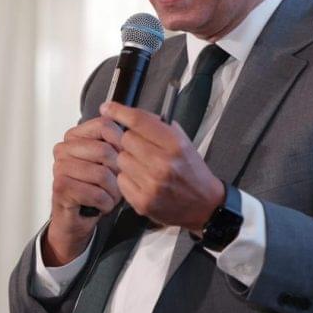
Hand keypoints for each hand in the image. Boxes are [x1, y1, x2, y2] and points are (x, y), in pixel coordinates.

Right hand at [43, 117, 123, 266]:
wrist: (76, 219)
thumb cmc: (95, 189)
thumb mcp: (111, 162)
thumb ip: (119, 143)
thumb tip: (141, 126)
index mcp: (75, 136)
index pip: (104, 126)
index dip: (122, 143)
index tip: (123, 158)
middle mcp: (64, 148)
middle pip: (105, 151)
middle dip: (118, 173)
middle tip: (115, 184)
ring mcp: (60, 167)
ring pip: (102, 174)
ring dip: (113, 191)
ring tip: (108, 195)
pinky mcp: (61, 187)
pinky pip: (96, 193)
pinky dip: (105, 203)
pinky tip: (100, 205)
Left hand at [100, 101, 224, 233]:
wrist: (204, 204)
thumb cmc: (192, 171)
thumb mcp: (184, 142)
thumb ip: (159, 127)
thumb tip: (128, 115)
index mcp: (175, 145)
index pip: (139, 121)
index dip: (119, 111)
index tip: (108, 107)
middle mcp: (163, 164)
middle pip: (126, 139)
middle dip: (131, 141)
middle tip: (143, 148)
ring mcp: (152, 185)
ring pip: (121, 160)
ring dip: (129, 160)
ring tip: (145, 167)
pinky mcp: (143, 202)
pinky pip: (121, 180)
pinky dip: (129, 179)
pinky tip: (143, 181)